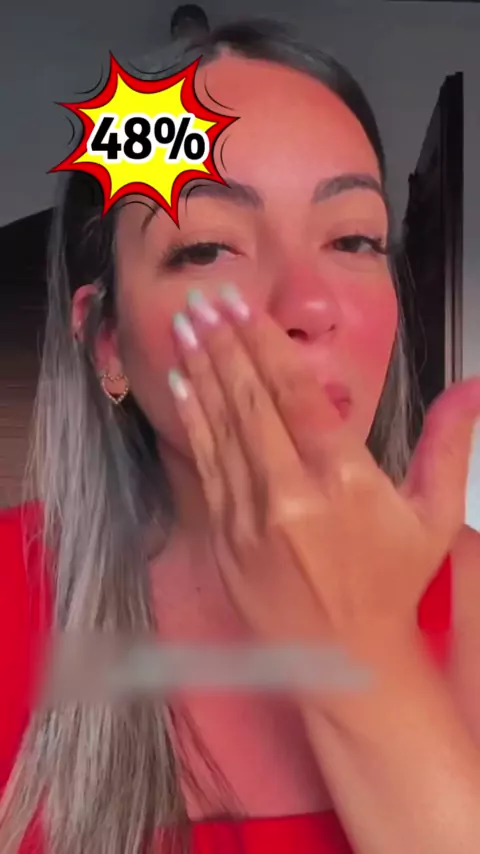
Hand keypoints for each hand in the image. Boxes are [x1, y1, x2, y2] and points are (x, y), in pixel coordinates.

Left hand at [168, 286, 479, 655]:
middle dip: (225, 344)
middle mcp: (292, 493)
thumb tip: (476, 385)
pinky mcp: (226, 537)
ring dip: (202, 371)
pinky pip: (207, 467)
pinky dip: (194, 422)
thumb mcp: (434, 514)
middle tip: (204, 299)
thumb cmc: (392, 583)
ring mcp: (251, 517)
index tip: (242, 306)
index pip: (297, 394)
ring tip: (184, 326)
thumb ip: (449, 443)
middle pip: (252, 401)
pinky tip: (182, 386)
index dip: (265, 343)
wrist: (347, 660)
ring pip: (223, 428)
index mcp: (345, 480)